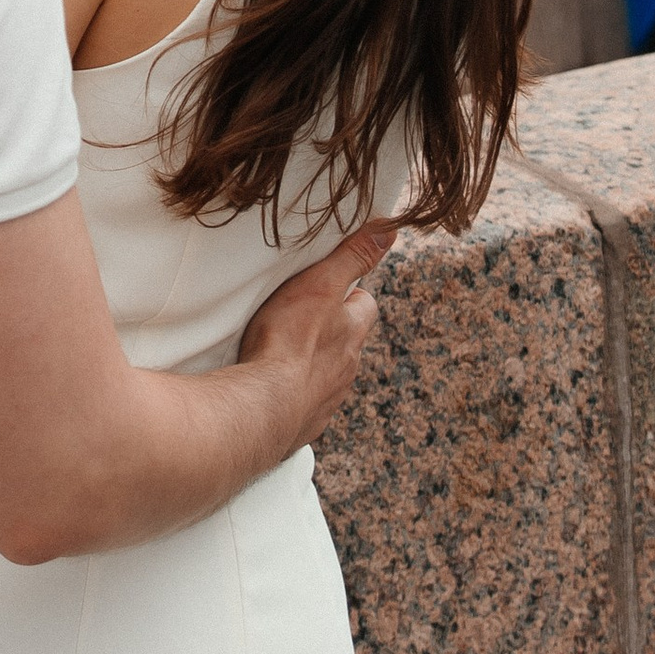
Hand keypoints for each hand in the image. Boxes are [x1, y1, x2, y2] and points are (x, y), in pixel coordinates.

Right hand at [235, 217, 398, 444]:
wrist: (264, 407)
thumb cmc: (288, 342)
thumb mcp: (320, 284)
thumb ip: (353, 256)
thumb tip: (390, 229)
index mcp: (352, 332)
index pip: (365, 306)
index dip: (351, 294)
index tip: (332, 287)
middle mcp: (347, 368)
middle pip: (347, 343)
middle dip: (331, 331)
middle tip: (302, 319)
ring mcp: (326, 399)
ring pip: (327, 375)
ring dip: (312, 365)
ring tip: (283, 355)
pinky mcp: (302, 424)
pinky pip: (303, 406)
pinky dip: (293, 395)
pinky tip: (273, 389)